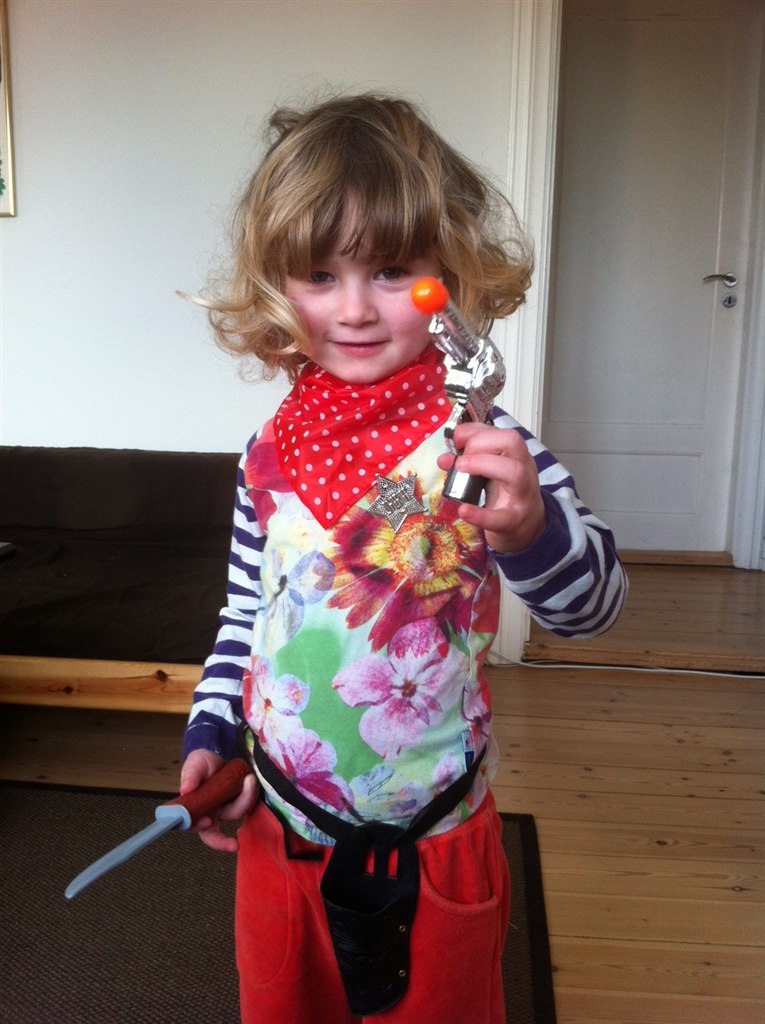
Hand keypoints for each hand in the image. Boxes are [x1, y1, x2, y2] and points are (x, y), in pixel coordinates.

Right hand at [179, 749, 259, 853]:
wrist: (217, 757)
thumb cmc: (201, 765)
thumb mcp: (194, 764)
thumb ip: (190, 775)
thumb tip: (185, 789)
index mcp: (194, 808)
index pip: (192, 824)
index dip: (198, 827)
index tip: (207, 821)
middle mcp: (209, 814)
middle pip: (214, 836)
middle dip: (223, 842)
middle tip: (234, 845)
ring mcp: (225, 810)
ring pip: (235, 813)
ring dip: (244, 799)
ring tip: (248, 778)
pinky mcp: (240, 803)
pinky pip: (247, 804)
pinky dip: (250, 794)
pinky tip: (250, 780)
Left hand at [437, 422, 545, 553]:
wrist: (528, 529)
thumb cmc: (509, 496)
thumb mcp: (491, 475)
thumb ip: (470, 463)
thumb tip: (444, 458)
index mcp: (517, 456)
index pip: (503, 432)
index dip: (476, 431)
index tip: (455, 440)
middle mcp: (524, 470)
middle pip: (513, 442)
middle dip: (481, 443)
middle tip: (461, 459)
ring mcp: (522, 496)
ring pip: (515, 472)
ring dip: (484, 464)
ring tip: (460, 469)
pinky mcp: (514, 521)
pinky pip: (501, 517)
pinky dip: (480, 514)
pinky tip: (463, 510)